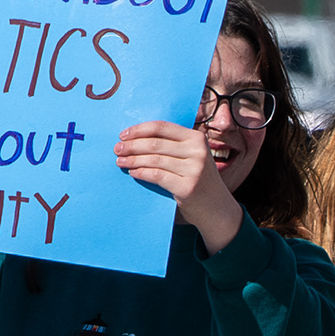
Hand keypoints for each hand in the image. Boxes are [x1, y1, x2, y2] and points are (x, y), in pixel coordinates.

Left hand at [116, 120, 245, 252]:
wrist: (217, 209)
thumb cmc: (199, 181)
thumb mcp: (192, 157)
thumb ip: (173, 146)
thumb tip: (137, 138)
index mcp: (197, 138)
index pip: (162, 127)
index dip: (140, 130)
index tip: (123, 135)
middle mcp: (198, 151)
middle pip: (155, 143)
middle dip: (132, 145)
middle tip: (117, 149)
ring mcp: (194, 169)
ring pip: (154, 159)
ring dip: (133, 160)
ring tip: (120, 161)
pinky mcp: (188, 186)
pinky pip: (157, 176)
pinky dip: (142, 173)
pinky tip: (133, 172)